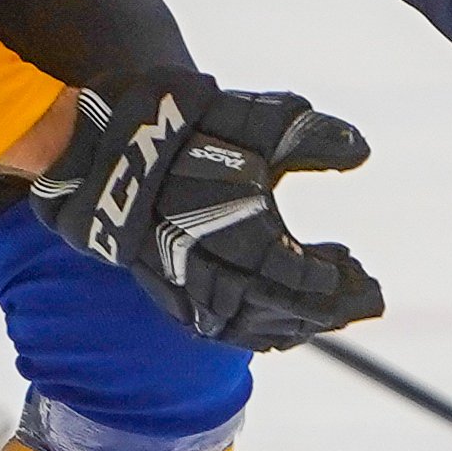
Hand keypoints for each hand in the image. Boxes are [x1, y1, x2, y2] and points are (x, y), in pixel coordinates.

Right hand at [34, 69, 383, 348]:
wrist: (86, 140)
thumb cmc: (170, 123)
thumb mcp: (245, 116)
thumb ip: (305, 135)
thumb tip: (362, 150)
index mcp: (233, 222)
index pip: (293, 271)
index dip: (329, 277)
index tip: (357, 268)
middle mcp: (206, 262)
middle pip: (274, 306)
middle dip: (324, 310)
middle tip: (365, 302)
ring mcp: (177, 279)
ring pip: (241, 322)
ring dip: (288, 325)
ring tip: (324, 317)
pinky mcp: (156, 285)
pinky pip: (207, 325)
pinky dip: (244, 334)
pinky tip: (271, 330)